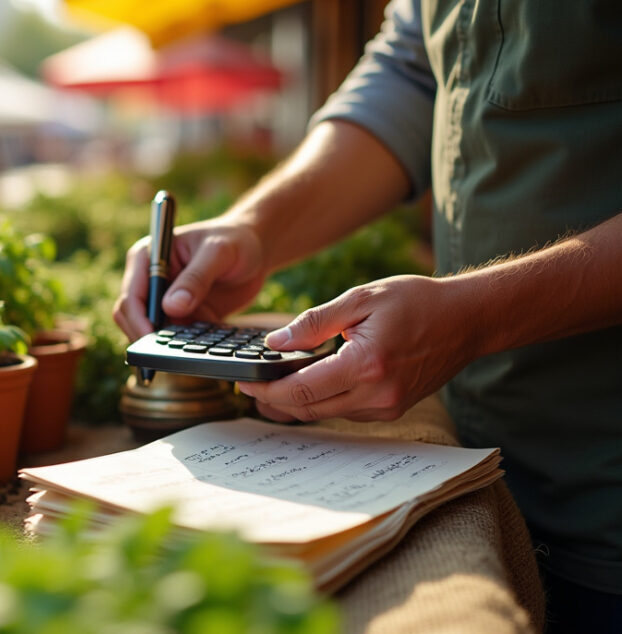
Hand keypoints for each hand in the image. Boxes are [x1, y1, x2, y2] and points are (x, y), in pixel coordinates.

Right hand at [113, 218, 265, 340]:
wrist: (255, 250)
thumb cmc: (235, 240)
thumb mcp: (218, 253)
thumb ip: (195, 279)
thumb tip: (170, 308)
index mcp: (147, 257)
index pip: (132, 295)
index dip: (139, 320)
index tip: (153, 338)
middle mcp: (149, 279)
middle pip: (132, 316)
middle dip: (145, 335)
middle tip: (168, 352)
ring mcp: (162, 299)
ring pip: (150, 330)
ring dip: (165, 342)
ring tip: (189, 348)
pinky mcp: (179, 315)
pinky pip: (173, 337)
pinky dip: (183, 344)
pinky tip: (200, 345)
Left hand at [235, 275, 477, 422]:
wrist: (467, 319)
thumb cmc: (416, 301)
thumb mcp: (360, 299)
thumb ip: (314, 322)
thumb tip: (275, 343)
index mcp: (365, 365)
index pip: (301, 390)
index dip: (266, 388)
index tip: (244, 381)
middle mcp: (377, 394)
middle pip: (308, 409)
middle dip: (273, 400)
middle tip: (248, 385)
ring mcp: (386, 406)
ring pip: (325, 413)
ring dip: (295, 402)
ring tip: (269, 384)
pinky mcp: (391, 409)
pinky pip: (345, 410)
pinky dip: (320, 400)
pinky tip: (305, 384)